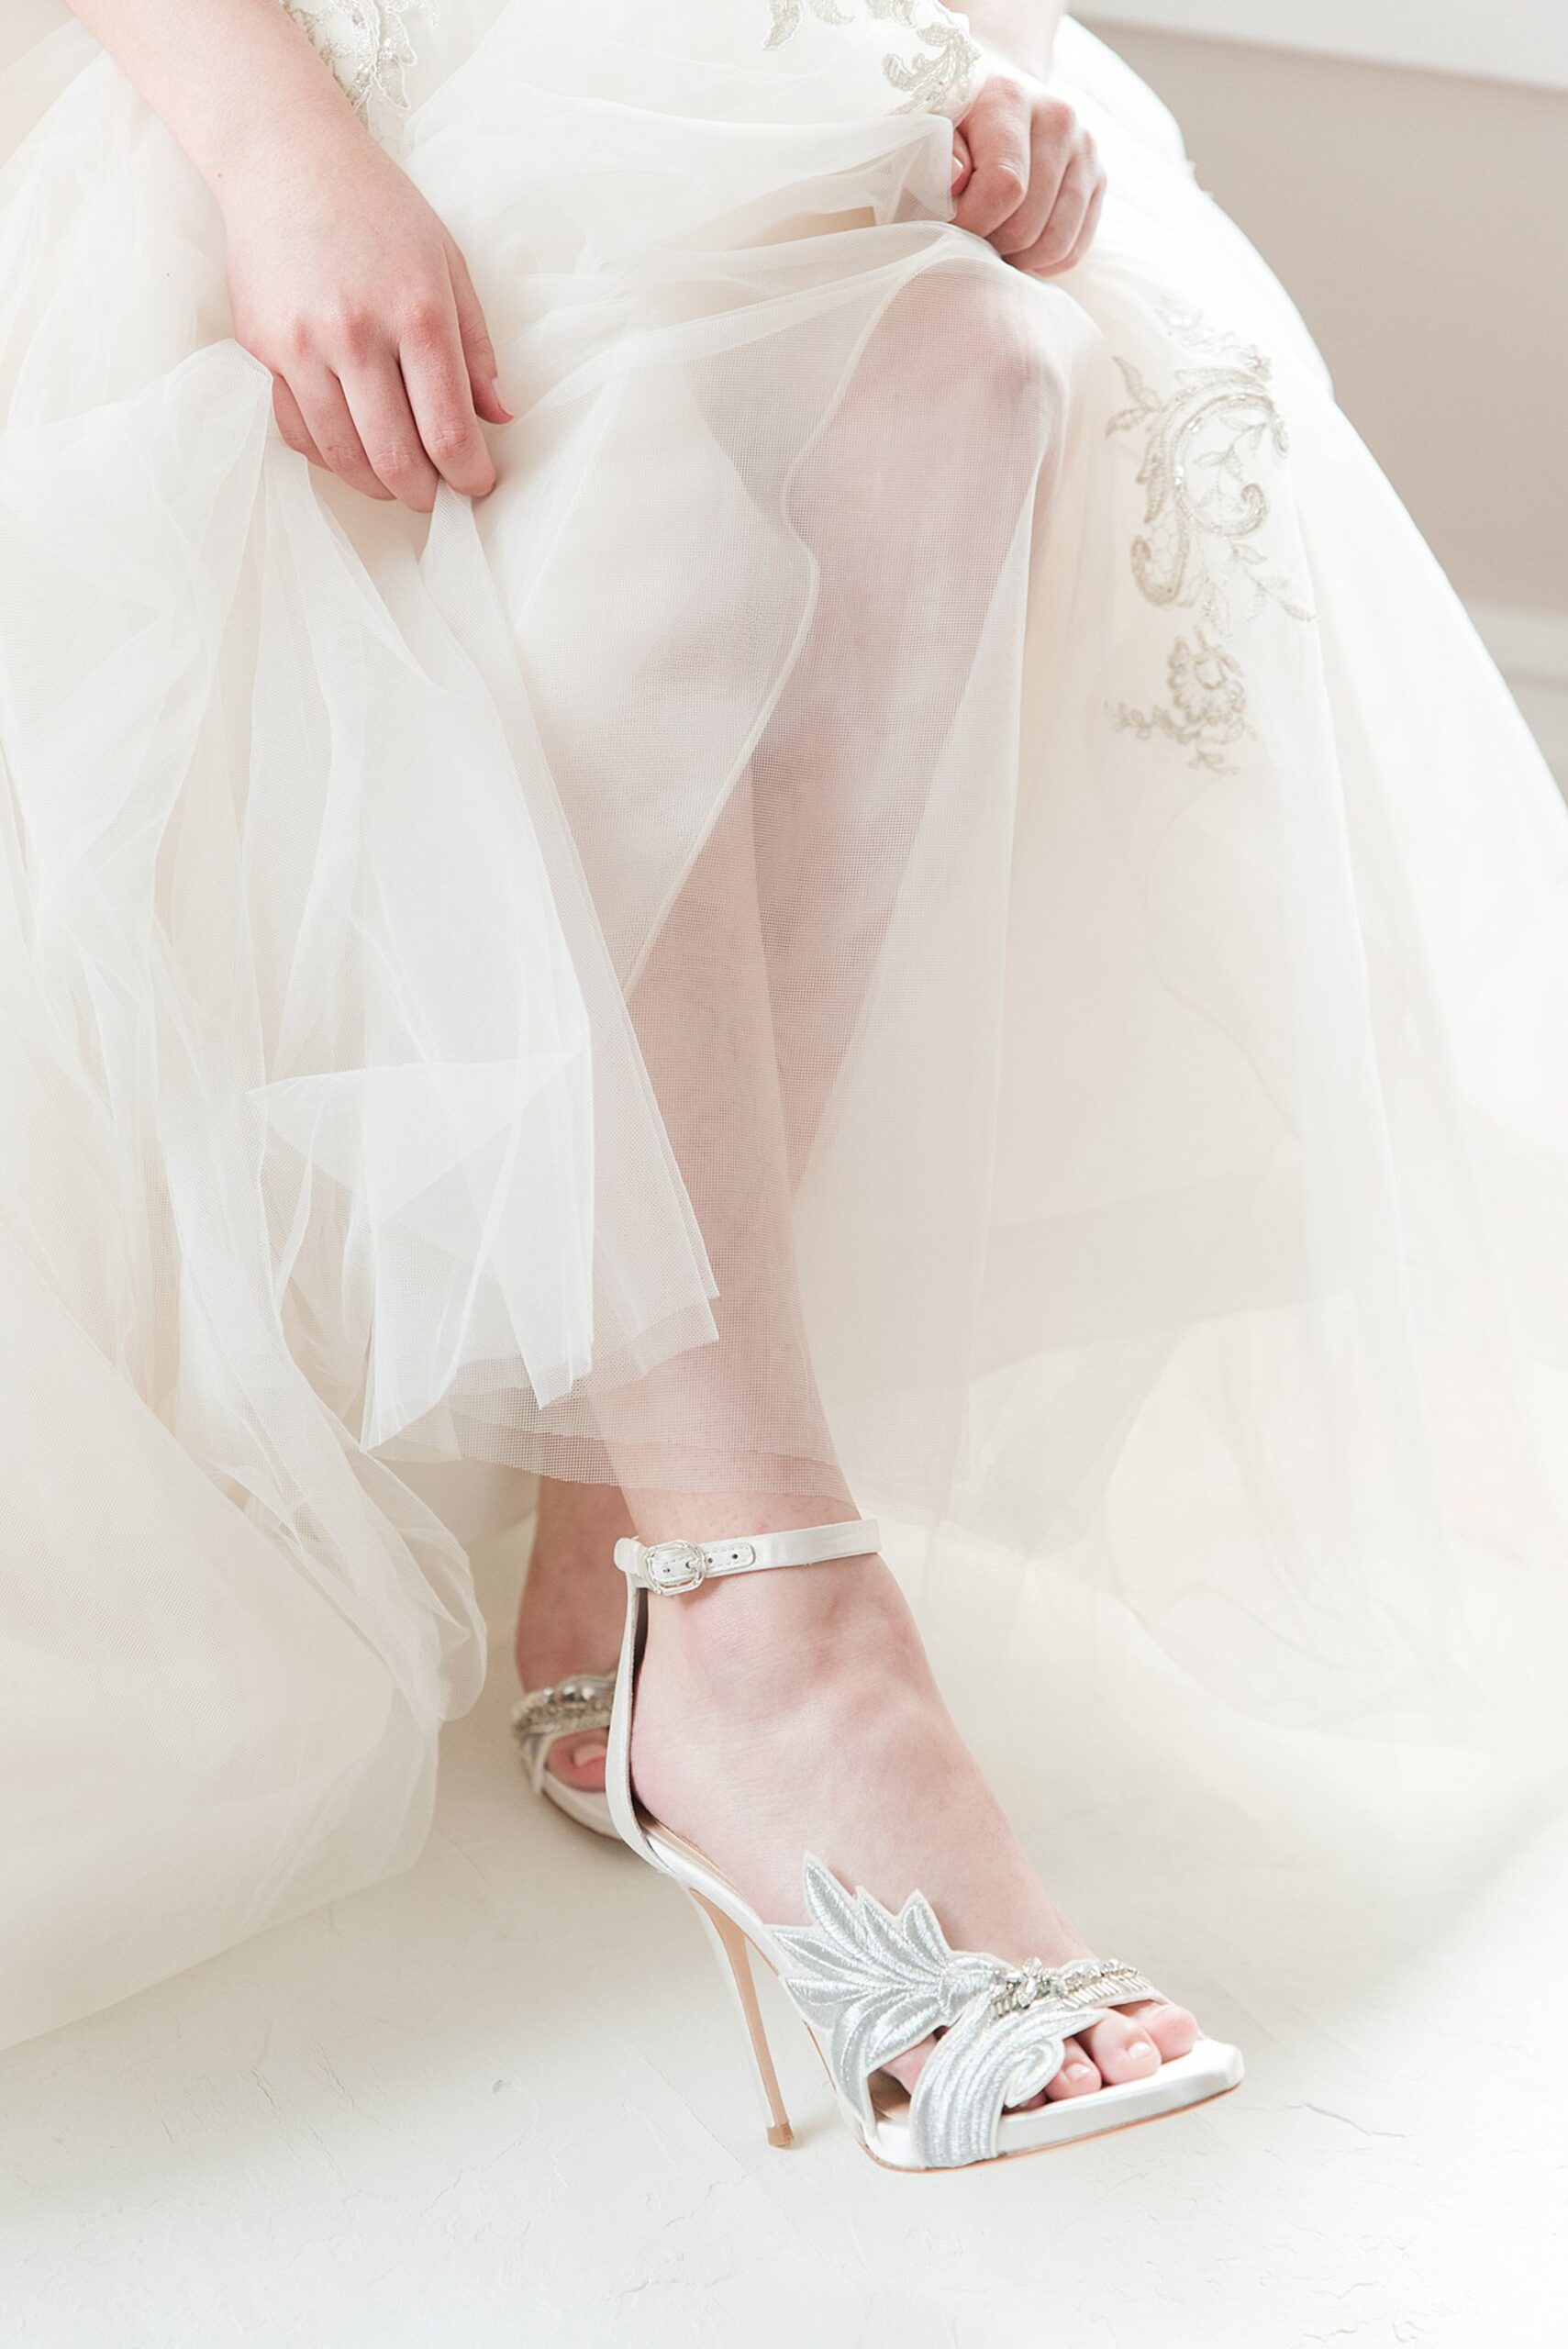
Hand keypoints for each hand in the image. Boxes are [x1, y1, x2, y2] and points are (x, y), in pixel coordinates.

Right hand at [222, 124, 511, 510]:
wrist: (285, 159)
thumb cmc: (377, 209)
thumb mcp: (447, 264)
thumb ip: (475, 348)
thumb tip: (499, 416)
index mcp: (417, 314)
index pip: (449, 430)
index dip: (469, 475)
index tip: (477, 484)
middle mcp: (357, 335)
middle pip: (395, 459)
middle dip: (424, 494)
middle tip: (437, 496)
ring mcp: (303, 346)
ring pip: (343, 456)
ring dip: (376, 485)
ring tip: (396, 481)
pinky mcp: (263, 349)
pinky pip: (298, 430)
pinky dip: (329, 455)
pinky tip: (351, 449)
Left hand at [950, 66, 1104, 277]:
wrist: (992, 101)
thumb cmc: (950, 124)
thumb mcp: (928, 129)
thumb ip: (934, 153)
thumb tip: (957, 178)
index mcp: (1011, 98)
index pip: (1003, 187)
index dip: (971, 223)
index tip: (947, 228)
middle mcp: (1059, 118)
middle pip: (1027, 224)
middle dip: (990, 244)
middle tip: (966, 238)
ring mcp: (1085, 149)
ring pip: (1054, 245)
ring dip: (1015, 259)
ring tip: (989, 244)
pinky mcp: (1099, 178)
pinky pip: (1072, 250)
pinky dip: (1040, 263)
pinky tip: (1015, 247)